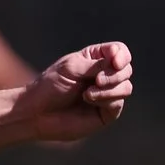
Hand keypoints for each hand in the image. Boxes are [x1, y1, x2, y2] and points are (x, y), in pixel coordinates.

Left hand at [13, 42, 133, 143]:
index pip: (120, 51)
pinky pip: (118, 103)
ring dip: (109, 89)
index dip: (121, 55)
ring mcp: (106, 94)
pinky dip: (105, 100)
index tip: (114, 61)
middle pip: (126, 69)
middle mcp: (104, 75)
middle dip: (114, 74)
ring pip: (126, 87)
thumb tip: (119, 64)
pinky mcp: (106, 112)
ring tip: (87, 94)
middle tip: (96, 81)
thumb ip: (97, 64)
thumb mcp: (72, 67)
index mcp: (95, 59)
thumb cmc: (50, 86)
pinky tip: (88, 100)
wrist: (37, 112)